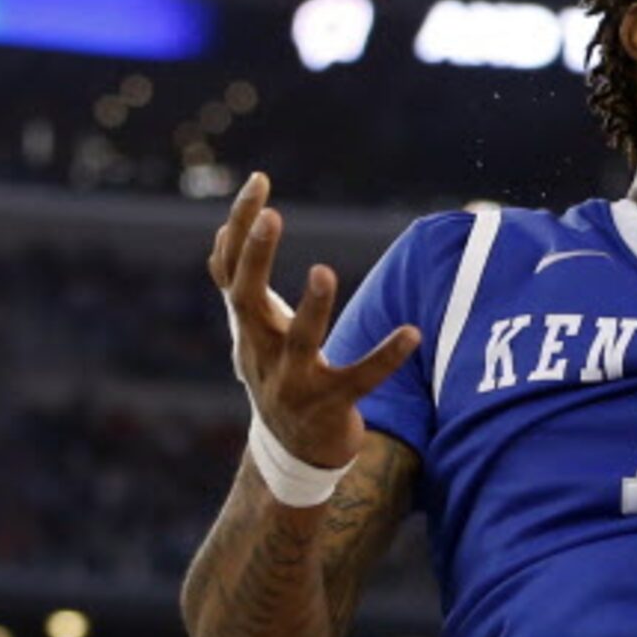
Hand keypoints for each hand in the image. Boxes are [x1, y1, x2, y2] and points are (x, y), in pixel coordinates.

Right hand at [209, 171, 421, 469]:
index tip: (261, 181)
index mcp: (247, 328)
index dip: (238, 226)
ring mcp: (294, 383)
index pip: (229, 269)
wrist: (291, 455)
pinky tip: (411, 333)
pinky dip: (384, 356)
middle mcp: (261, 352)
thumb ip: (240, 285)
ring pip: (298, 342)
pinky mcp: (330, 406)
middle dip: (255, 257)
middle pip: (246, 299)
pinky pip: (360, 378)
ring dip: (311, 308)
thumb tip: (225, 232)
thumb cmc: (277, 377)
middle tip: (272, 217)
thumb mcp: (253, 330)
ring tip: (324, 272)